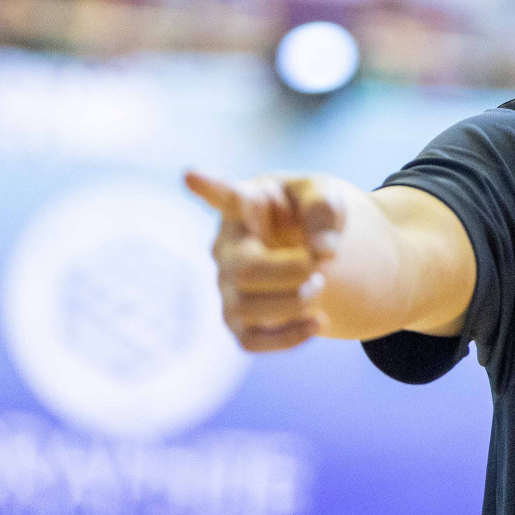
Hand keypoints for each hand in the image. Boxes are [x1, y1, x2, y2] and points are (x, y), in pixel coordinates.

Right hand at [184, 169, 347, 352]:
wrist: (311, 248)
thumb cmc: (307, 212)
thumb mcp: (323, 195)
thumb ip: (324, 208)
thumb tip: (323, 249)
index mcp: (245, 207)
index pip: (228, 197)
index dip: (210, 187)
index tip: (191, 173)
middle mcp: (227, 249)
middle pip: (244, 270)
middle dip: (290, 273)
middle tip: (318, 265)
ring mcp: (228, 288)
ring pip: (246, 309)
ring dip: (293, 302)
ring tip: (320, 286)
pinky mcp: (240, 322)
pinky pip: (251, 341)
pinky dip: (289, 337)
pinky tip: (320, 322)